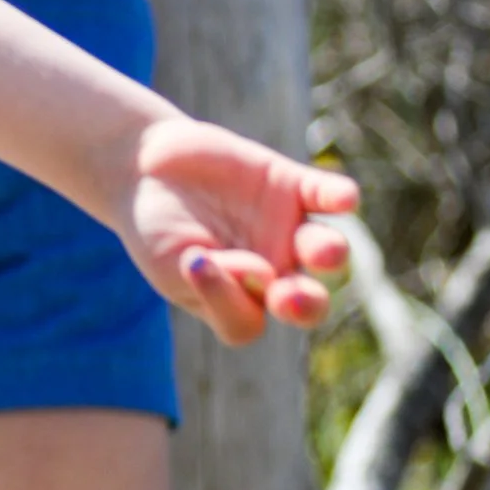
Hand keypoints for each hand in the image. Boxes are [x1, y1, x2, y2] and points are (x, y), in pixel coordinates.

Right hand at [118, 118, 358, 343]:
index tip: (194, 262)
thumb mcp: (169, 262)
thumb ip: (211, 279)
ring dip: (329, 254)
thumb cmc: (155, 228)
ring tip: (324, 252)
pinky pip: (328, 195)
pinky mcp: (292, 185)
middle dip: (304, 304)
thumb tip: (262, 275)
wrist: (146, 168)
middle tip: (289, 297)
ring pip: (324, 251)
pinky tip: (342, 199)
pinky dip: (339, 196)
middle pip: (305, 302)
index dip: (227, 301)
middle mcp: (272, 272)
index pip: (247, 321)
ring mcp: (286, 230)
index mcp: (239, 303)